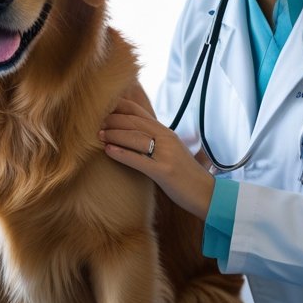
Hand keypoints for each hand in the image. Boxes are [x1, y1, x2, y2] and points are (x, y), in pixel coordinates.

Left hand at [100, 97, 215, 220]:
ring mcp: (166, 154)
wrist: (207, 194)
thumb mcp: (171, 152)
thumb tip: (132, 136)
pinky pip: (139, 160)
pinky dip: (121, 154)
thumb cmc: (185, 176)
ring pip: (135, 138)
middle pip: (135, 123)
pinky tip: (108, 151)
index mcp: (166, 133)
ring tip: (98, 135)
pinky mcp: (164, 171)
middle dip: (113, 120)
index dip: (120, 108)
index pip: (140, 113)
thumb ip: (154, 142)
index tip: (102, 108)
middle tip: (96, 122)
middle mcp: (167, 139)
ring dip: (114, 135)